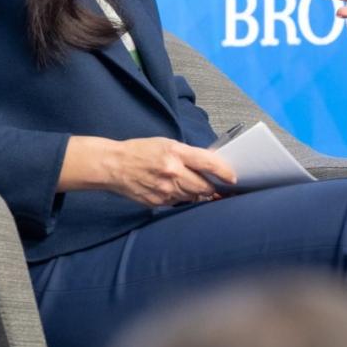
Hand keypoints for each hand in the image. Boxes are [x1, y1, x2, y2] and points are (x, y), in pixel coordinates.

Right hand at [61, 136, 237, 206]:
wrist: (114, 165)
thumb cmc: (142, 151)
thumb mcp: (167, 144)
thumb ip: (188, 154)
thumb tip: (209, 166)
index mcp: (176, 152)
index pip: (208, 163)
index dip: (225, 172)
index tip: (233, 178)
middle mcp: (172, 172)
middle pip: (204, 186)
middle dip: (212, 188)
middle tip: (217, 187)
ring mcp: (164, 190)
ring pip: (192, 196)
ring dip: (197, 193)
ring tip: (194, 186)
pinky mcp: (157, 202)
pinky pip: (178, 203)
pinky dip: (181, 197)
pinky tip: (175, 190)